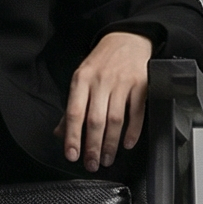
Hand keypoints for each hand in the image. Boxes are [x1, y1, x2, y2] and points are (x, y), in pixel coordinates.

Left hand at [59, 31, 154, 170]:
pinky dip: (132, 131)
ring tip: (107, 158)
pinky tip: (127, 144)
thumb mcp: (82, 78)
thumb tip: (61, 133)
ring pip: (116, 119)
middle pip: (96, 120)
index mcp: (81, 79)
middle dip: (93, 146)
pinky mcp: (141, 84)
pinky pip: (137, 113)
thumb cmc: (102, 62)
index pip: (74, 112)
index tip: (72, 155)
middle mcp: (101, 80)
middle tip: (92, 164)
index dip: (72, 136)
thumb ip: (73, 106)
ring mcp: (122, 82)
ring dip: (111, 143)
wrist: (128, 38)